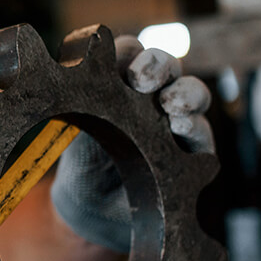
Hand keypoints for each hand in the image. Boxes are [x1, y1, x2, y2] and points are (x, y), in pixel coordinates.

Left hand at [50, 36, 213, 252]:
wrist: (91, 208)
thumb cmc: (79, 160)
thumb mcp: (72, 130)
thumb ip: (73, 106)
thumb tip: (57, 81)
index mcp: (119, 80)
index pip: (129, 53)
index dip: (129, 52)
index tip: (122, 62)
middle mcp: (151, 95)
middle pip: (165, 66)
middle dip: (159, 66)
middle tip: (144, 80)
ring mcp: (175, 119)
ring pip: (191, 93)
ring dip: (185, 93)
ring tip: (172, 106)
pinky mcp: (195, 150)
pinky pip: (202, 134)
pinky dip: (196, 128)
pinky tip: (183, 130)